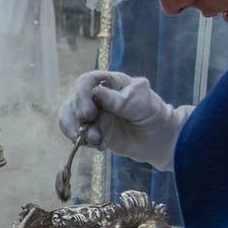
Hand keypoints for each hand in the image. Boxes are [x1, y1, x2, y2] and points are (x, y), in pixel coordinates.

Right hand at [58, 71, 191, 169]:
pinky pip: (74, 132)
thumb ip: (118, 100)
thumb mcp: (140, 103)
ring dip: (75, 130)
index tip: (89, 113)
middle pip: (73, 100)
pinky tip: (99, 145)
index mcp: (109, 83)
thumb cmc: (152, 114)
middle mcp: (96, 96)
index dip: (82, 95)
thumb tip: (96, 93)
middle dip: (77, 117)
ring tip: (95, 141)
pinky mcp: (91, 130)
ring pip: (68, 116)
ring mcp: (92, 114)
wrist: (159, 139)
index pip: (86, 82)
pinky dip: (80, 140)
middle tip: (91, 133)